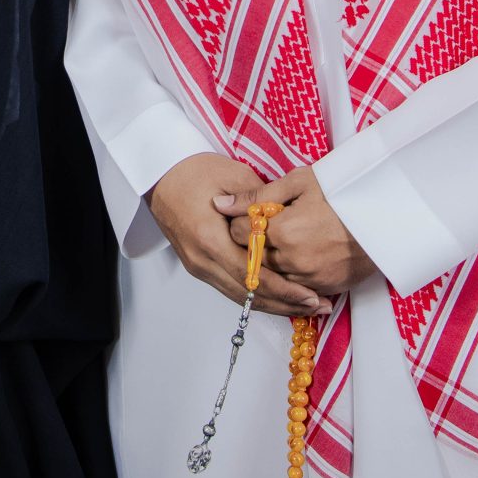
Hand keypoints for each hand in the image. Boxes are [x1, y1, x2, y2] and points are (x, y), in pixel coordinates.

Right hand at [149, 153, 323, 315]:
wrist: (158, 173)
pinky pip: (231, 288)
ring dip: (274, 304)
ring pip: (240, 297)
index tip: (312, 296)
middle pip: (249, 295)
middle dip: (286, 303)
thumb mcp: (233, 175)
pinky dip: (256, 296)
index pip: (255, 277)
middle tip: (319, 307)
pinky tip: (278, 298)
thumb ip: (261, 203)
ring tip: (305, 307)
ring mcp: (198, 266)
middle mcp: (203, 261)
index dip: (286, 290)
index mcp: (211, 240)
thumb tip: (286, 222)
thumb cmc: (193, 169)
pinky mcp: (199, 266)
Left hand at [218, 166, 373, 297]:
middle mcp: (292, 260)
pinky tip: (297, 256)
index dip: (240, 221)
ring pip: (271, 275)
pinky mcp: (324, 288)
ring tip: (282, 240)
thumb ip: (256, 196)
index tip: (250, 213)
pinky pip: (294, 287)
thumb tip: (219, 203)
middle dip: (251, 243)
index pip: (239, 233)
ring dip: (270, 261)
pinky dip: (290, 275)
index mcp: (283, 231)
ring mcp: (309, 278)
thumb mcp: (299, 182)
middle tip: (262, 227)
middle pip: (252, 257)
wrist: (385, 217)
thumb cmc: (342, 192)